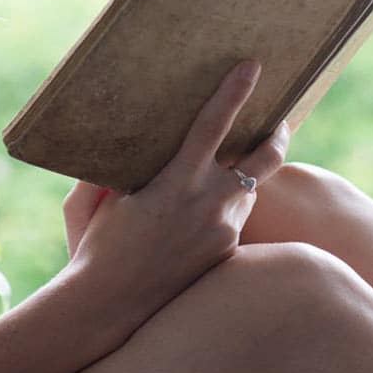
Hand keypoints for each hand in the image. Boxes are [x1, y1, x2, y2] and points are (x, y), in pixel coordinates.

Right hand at [59, 59, 291, 320]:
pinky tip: (201, 217)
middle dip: (277, 131)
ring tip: (225, 172)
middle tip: (279, 118)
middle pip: (265, 156)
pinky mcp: (227, 253)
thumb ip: (108, 170)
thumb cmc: (93, 247)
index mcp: (175, 181)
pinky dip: (224, 209)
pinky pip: (235, 219)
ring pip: (248, 190)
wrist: (110, 306)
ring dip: (240, 177)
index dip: (234, 92)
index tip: (252, 65)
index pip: (213, 125)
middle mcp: (208, 203)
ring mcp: (223, 230)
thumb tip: (119, 148)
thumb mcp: (93, 199)